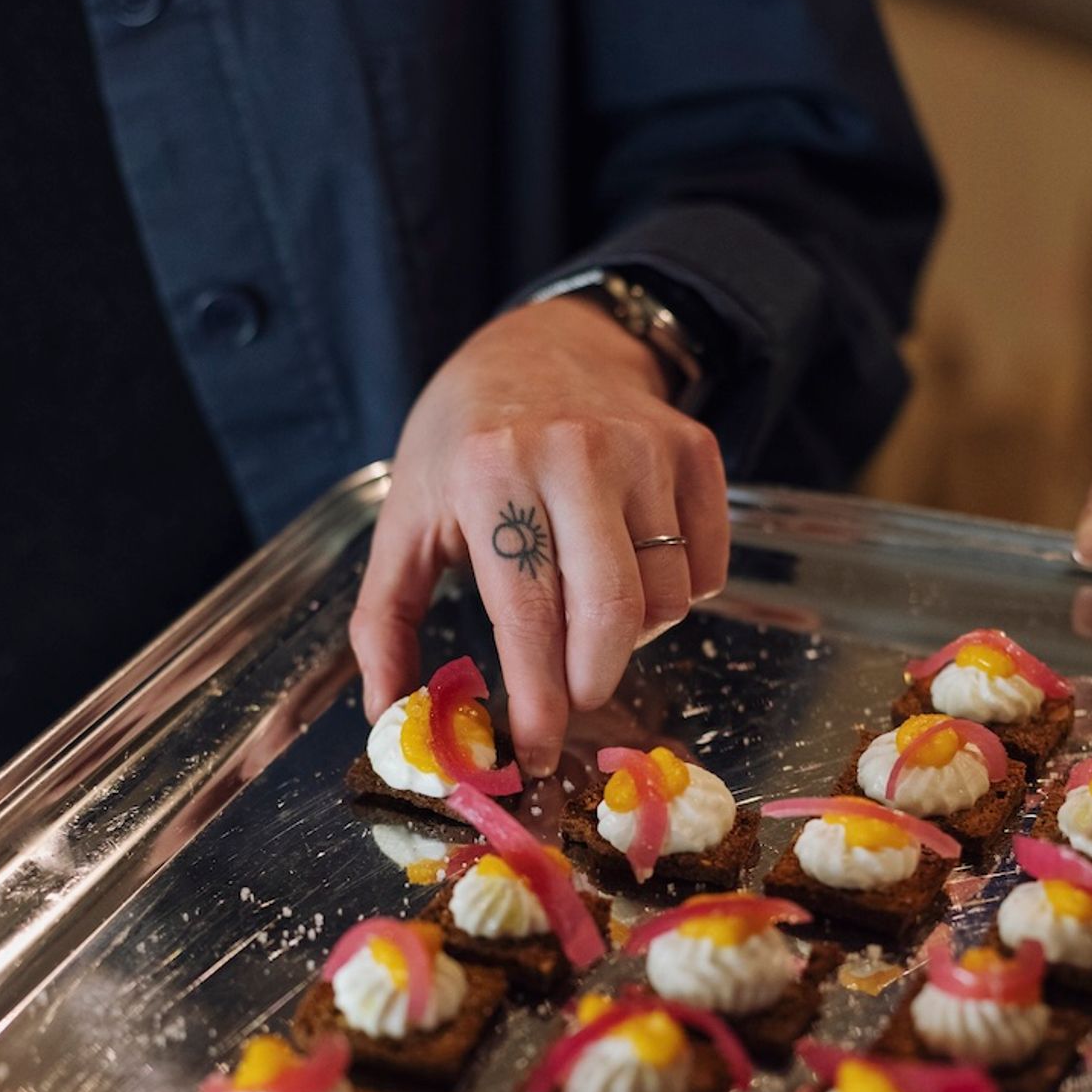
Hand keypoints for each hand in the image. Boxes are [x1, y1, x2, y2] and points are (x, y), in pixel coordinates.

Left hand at [349, 297, 729, 776]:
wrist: (546, 340)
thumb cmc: (466, 440)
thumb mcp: (407, 517)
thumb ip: (386, 620)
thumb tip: (388, 714)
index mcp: (493, 472)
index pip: (528, 615)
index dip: (539, 701)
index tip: (536, 752)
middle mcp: (575, 453)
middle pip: (613, 614)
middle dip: (593, 682)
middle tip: (572, 698)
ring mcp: (646, 448)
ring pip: (667, 599)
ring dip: (631, 634)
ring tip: (588, 609)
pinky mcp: (696, 450)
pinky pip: (705, 567)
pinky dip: (675, 594)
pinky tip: (631, 569)